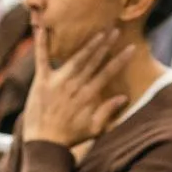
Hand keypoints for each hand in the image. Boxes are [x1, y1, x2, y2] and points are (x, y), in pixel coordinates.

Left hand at [22, 29, 133, 147]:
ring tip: (98, 31)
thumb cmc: (70, 137)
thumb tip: (125, 97)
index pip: (108, 73)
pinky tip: (41, 29)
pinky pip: (42, 59)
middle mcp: (75, 85)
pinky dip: (41, 44)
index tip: (131, 48)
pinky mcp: (42, 81)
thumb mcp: (94, 128)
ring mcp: (57, 81)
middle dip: (106, 45)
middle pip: (94, 61)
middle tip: (114, 30)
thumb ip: (108, 111)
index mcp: (88, 95)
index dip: (120, 60)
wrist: (44, 143)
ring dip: (88, 44)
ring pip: (76, 58)